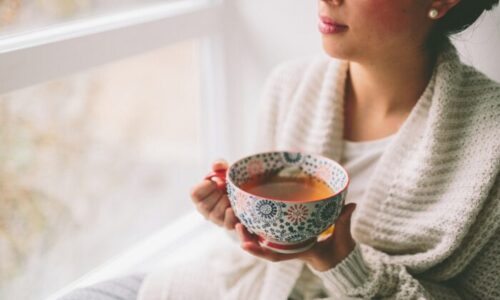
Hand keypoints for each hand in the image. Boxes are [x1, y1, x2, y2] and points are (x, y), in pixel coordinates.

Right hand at [190, 160, 237, 229]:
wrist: (246, 193)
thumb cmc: (229, 182)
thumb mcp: (224, 171)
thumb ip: (220, 165)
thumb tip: (217, 165)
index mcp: (200, 196)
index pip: (194, 193)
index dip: (205, 186)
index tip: (214, 181)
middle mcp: (204, 210)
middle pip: (204, 206)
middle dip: (217, 195)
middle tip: (225, 189)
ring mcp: (216, 219)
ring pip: (215, 215)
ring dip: (225, 203)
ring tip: (231, 197)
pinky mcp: (228, 225)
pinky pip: (227, 225)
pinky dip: (231, 217)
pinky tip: (234, 208)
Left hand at [235, 203, 356, 270]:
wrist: (341, 259)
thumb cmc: (340, 251)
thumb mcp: (343, 237)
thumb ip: (344, 221)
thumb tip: (350, 205)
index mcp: (300, 251)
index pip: (277, 255)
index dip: (260, 251)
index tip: (245, 245)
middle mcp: (290, 248)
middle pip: (263, 247)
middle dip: (248, 238)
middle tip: (236, 224)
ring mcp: (289, 243)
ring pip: (263, 240)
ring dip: (249, 231)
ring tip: (237, 219)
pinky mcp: (290, 236)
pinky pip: (271, 232)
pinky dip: (259, 226)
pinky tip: (250, 215)